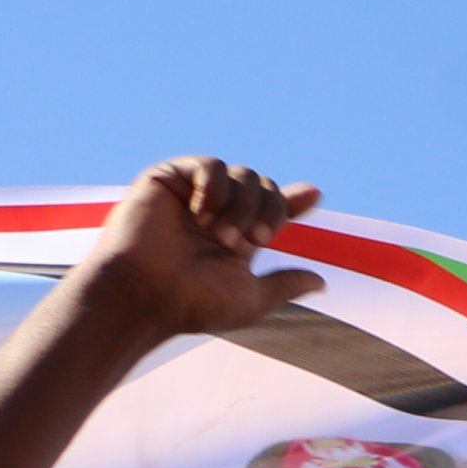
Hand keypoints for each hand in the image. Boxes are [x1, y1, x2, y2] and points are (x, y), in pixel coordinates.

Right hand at [81, 158, 322, 341]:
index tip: (314, 195)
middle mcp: (216, 214)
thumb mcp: (250, 298)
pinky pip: (209, 164)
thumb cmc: (192, 303)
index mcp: (237, 237)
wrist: (145, 294)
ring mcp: (192, 196)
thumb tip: (321, 283)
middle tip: (254, 240)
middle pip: (264, 187)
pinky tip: (201, 213)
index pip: (271, 210)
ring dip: (243, 205)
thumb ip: (285, 285)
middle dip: (269, 211)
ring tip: (221, 236)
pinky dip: (215, 186)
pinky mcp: (167, 179)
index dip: (292, 201)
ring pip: (243, 175)